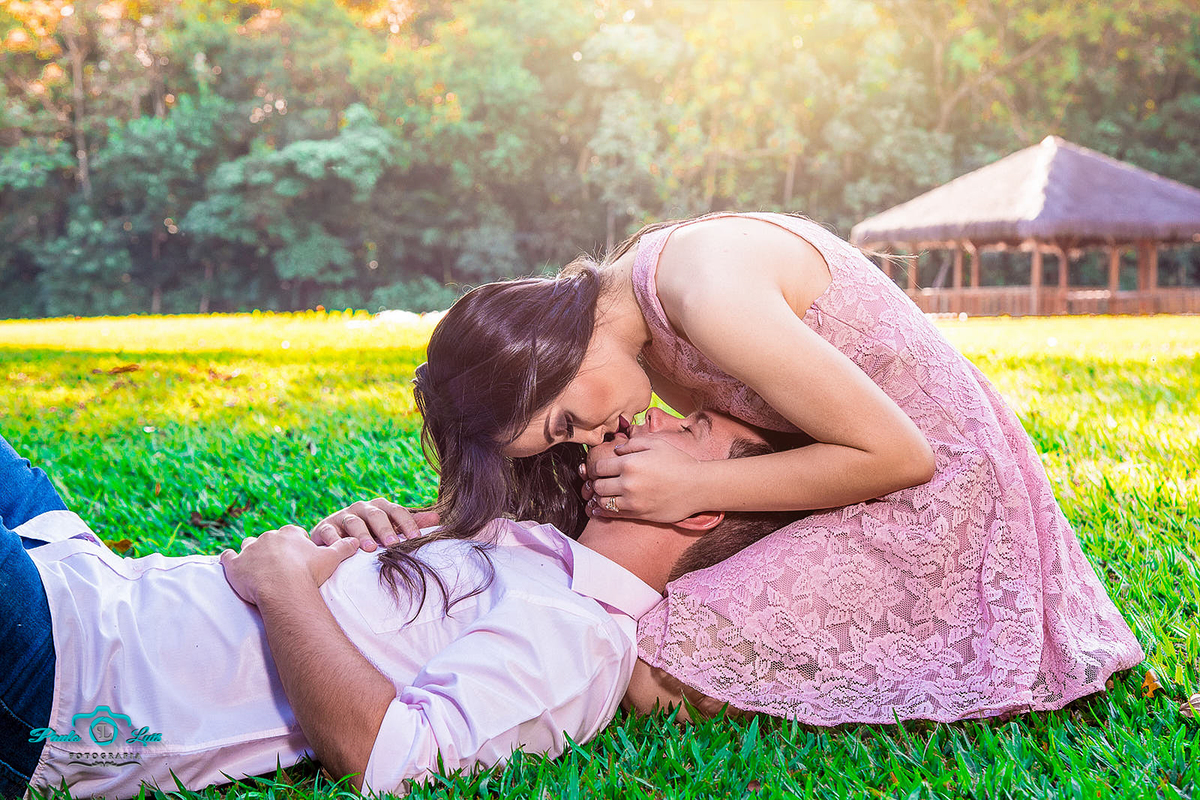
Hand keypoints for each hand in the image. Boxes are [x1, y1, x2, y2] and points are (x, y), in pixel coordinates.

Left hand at [221, 525, 359, 606]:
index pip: (292, 534)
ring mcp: (249, 550)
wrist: (284, 589)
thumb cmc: (308, 573)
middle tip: (280, 567)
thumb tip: (358, 541)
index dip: (295, 545)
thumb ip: (344, 548)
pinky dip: (229, 560)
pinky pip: (227, 557)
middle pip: (270, 539)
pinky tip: (232, 566)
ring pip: (247, 545)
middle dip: (273, 550)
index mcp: (290, 533)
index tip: (298, 558)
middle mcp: (268, 537)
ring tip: (256, 567)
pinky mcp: (235, 564)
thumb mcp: (331, 559)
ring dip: (251, 554)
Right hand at [310, 498, 438, 550]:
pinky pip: (329, 532)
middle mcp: (362, 508)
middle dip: (385, 529)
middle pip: (376, 514)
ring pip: (353, 522)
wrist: (332, 537)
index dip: (407, 524)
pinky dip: (335, 540)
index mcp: (380, 507)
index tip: (416, 539)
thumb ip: (410, 523)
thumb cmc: (367, 533)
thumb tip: (438, 517)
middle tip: (393, 544)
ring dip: (362, 535)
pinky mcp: (324, 528)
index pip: (397, 511)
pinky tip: (341, 548)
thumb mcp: (389, 528)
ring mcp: (342, 517)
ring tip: (369, 549)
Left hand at [584, 437, 702, 522]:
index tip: (598, 468)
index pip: (598, 467)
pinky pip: (612, 515)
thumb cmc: (679, 462)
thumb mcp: (656, 443)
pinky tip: (600, 509)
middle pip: (597, 485)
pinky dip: (602, 512)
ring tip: (604, 493)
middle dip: (596, 482)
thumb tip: (615, 450)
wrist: (698, 486)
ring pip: (602, 502)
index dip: (595, 467)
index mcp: (629, 464)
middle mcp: (627, 483)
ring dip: (599, 497)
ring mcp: (632, 501)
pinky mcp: (638, 514)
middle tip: (601, 480)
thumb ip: (632, 444)